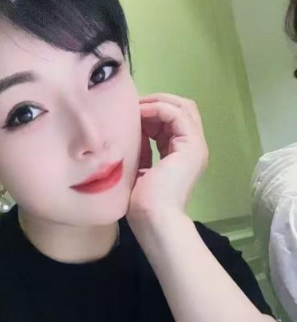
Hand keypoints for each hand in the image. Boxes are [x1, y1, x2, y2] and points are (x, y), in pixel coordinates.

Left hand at [127, 93, 208, 224]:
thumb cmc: (142, 203)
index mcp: (180, 154)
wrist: (153, 219)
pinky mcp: (191, 146)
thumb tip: (127, 132)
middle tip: (131, 104)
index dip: (150, 112)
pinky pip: (176, 114)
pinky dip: (157, 108)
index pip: (170, 120)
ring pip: (182, 107)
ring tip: (133, 106)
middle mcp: (191, 148)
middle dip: (156, 102)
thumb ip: (140, 150)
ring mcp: (195, 146)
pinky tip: (139, 113)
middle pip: (181, 109)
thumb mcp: (138, 169)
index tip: (126, 113)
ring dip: (156, 102)